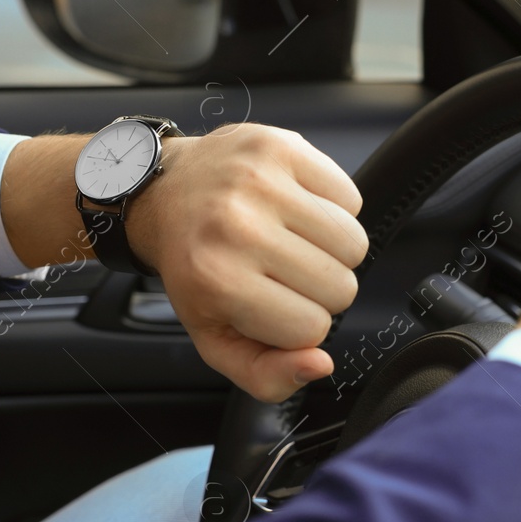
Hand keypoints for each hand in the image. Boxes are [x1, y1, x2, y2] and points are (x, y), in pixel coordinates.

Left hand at [131, 123, 368, 401]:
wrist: (165, 193)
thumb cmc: (195, 269)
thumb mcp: (215, 338)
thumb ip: (266, 375)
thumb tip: (320, 365)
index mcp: (219, 280)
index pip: (313, 328)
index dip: (300, 325)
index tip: (272, 304)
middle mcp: (238, 226)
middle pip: (340, 287)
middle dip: (319, 289)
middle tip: (282, 271)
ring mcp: (262, 181)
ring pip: (354, 244)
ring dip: (333, 251)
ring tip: (293, 241)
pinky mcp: (283, 146)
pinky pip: (351, 198)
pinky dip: (334, 210)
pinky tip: (298, 210)